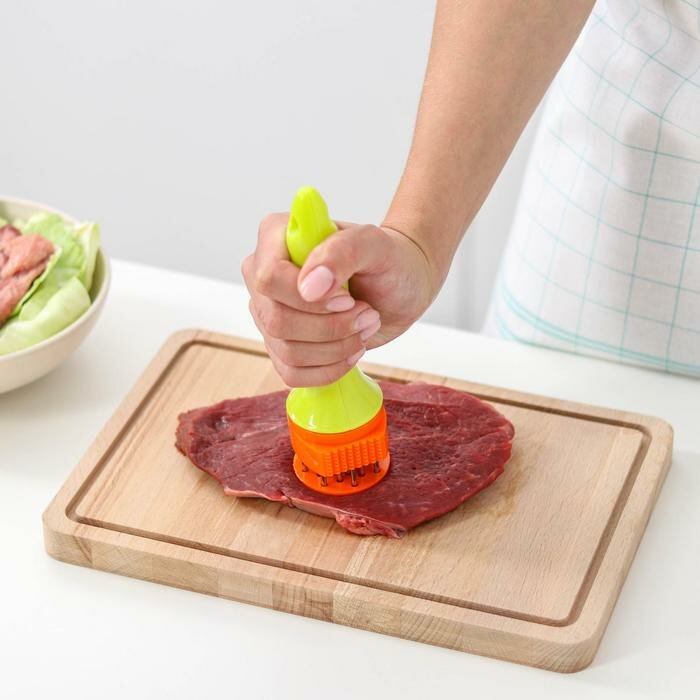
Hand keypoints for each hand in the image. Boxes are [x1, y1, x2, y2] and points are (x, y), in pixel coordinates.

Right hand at [242, 213, 436, 386]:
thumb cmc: (386, 259)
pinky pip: (292, 373)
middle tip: (367, 313)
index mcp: (276, 238)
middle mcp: (263, 276)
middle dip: (331, 327)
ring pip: (287, 351)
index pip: (268, 278)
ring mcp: (269, 313)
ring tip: (366, 325)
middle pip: (276, 321)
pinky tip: (351, 350)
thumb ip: (341, 252)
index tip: (347, 299)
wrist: (398, 287)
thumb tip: (308, 287)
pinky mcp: (281, 345)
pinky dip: (330, 369)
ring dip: (338, 347)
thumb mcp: (374, 245)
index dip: (308, 300)